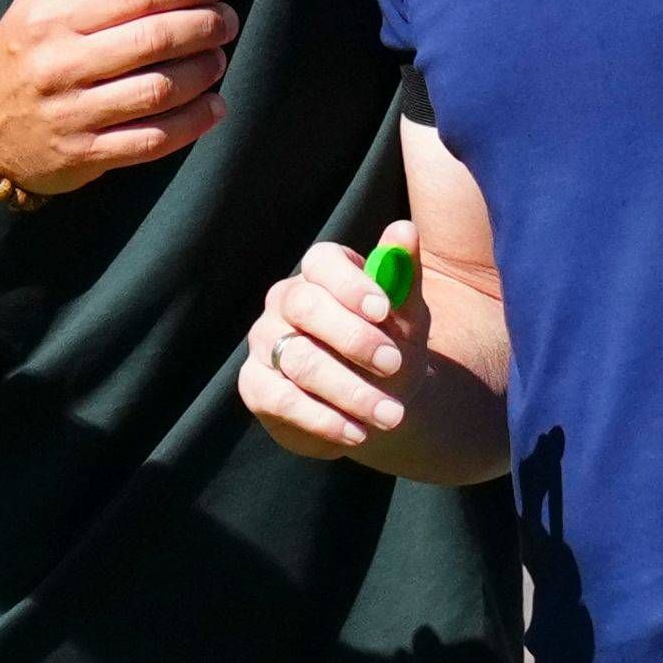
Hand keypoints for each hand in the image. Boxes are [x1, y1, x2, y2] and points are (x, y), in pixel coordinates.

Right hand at [0, 0, 236, 195]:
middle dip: (204, 27)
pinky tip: (214, 107)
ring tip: (219, 59)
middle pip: (152, 41)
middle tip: (227, 21)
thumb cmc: (22, 50)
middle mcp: (63, 64)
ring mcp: (74, 113)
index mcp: (54, 18)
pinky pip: (150, 141)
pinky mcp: (86, 155)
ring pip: (156, 91)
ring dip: (202, 74)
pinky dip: (191, 124)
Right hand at [239, 222, 428, 456]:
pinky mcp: (255, 386)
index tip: (384, 310)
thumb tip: (404, 230)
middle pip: (304, 307)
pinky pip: (281, 399)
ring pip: (298, 360)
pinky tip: (357, 432)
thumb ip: (403, 275)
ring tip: (391, 416)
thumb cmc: (392, 346)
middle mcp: (285, 301)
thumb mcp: (407, 316)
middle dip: (353, 339)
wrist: (380, 401)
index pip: (322, 262)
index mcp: (321, 273)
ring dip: (349, 391)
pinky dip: (323, 419)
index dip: (349, 283)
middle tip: (394, 365)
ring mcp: (265, 343)